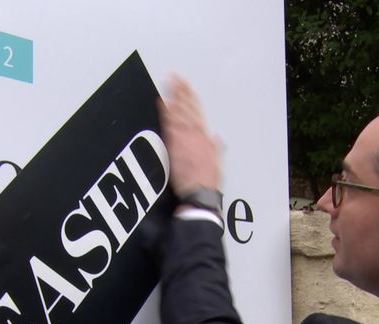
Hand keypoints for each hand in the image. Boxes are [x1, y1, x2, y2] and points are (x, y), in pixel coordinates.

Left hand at [158, 76, 221, 195]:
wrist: (200, 191)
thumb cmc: (207, 179)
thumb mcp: (216, 161)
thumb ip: (215, 147)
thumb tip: (215, 138)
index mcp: (205, 136)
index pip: (198, 111)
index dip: (192, 97)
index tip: (187, 86)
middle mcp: (196, 134)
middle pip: (188, 108)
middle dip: (182, 91)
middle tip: (176, 77)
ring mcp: (185, 138)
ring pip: (179, 112)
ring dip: (175, 96)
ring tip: (170, 84)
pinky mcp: (175, 144)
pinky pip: (170, 124)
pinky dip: (167, 112)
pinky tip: (162, 102)